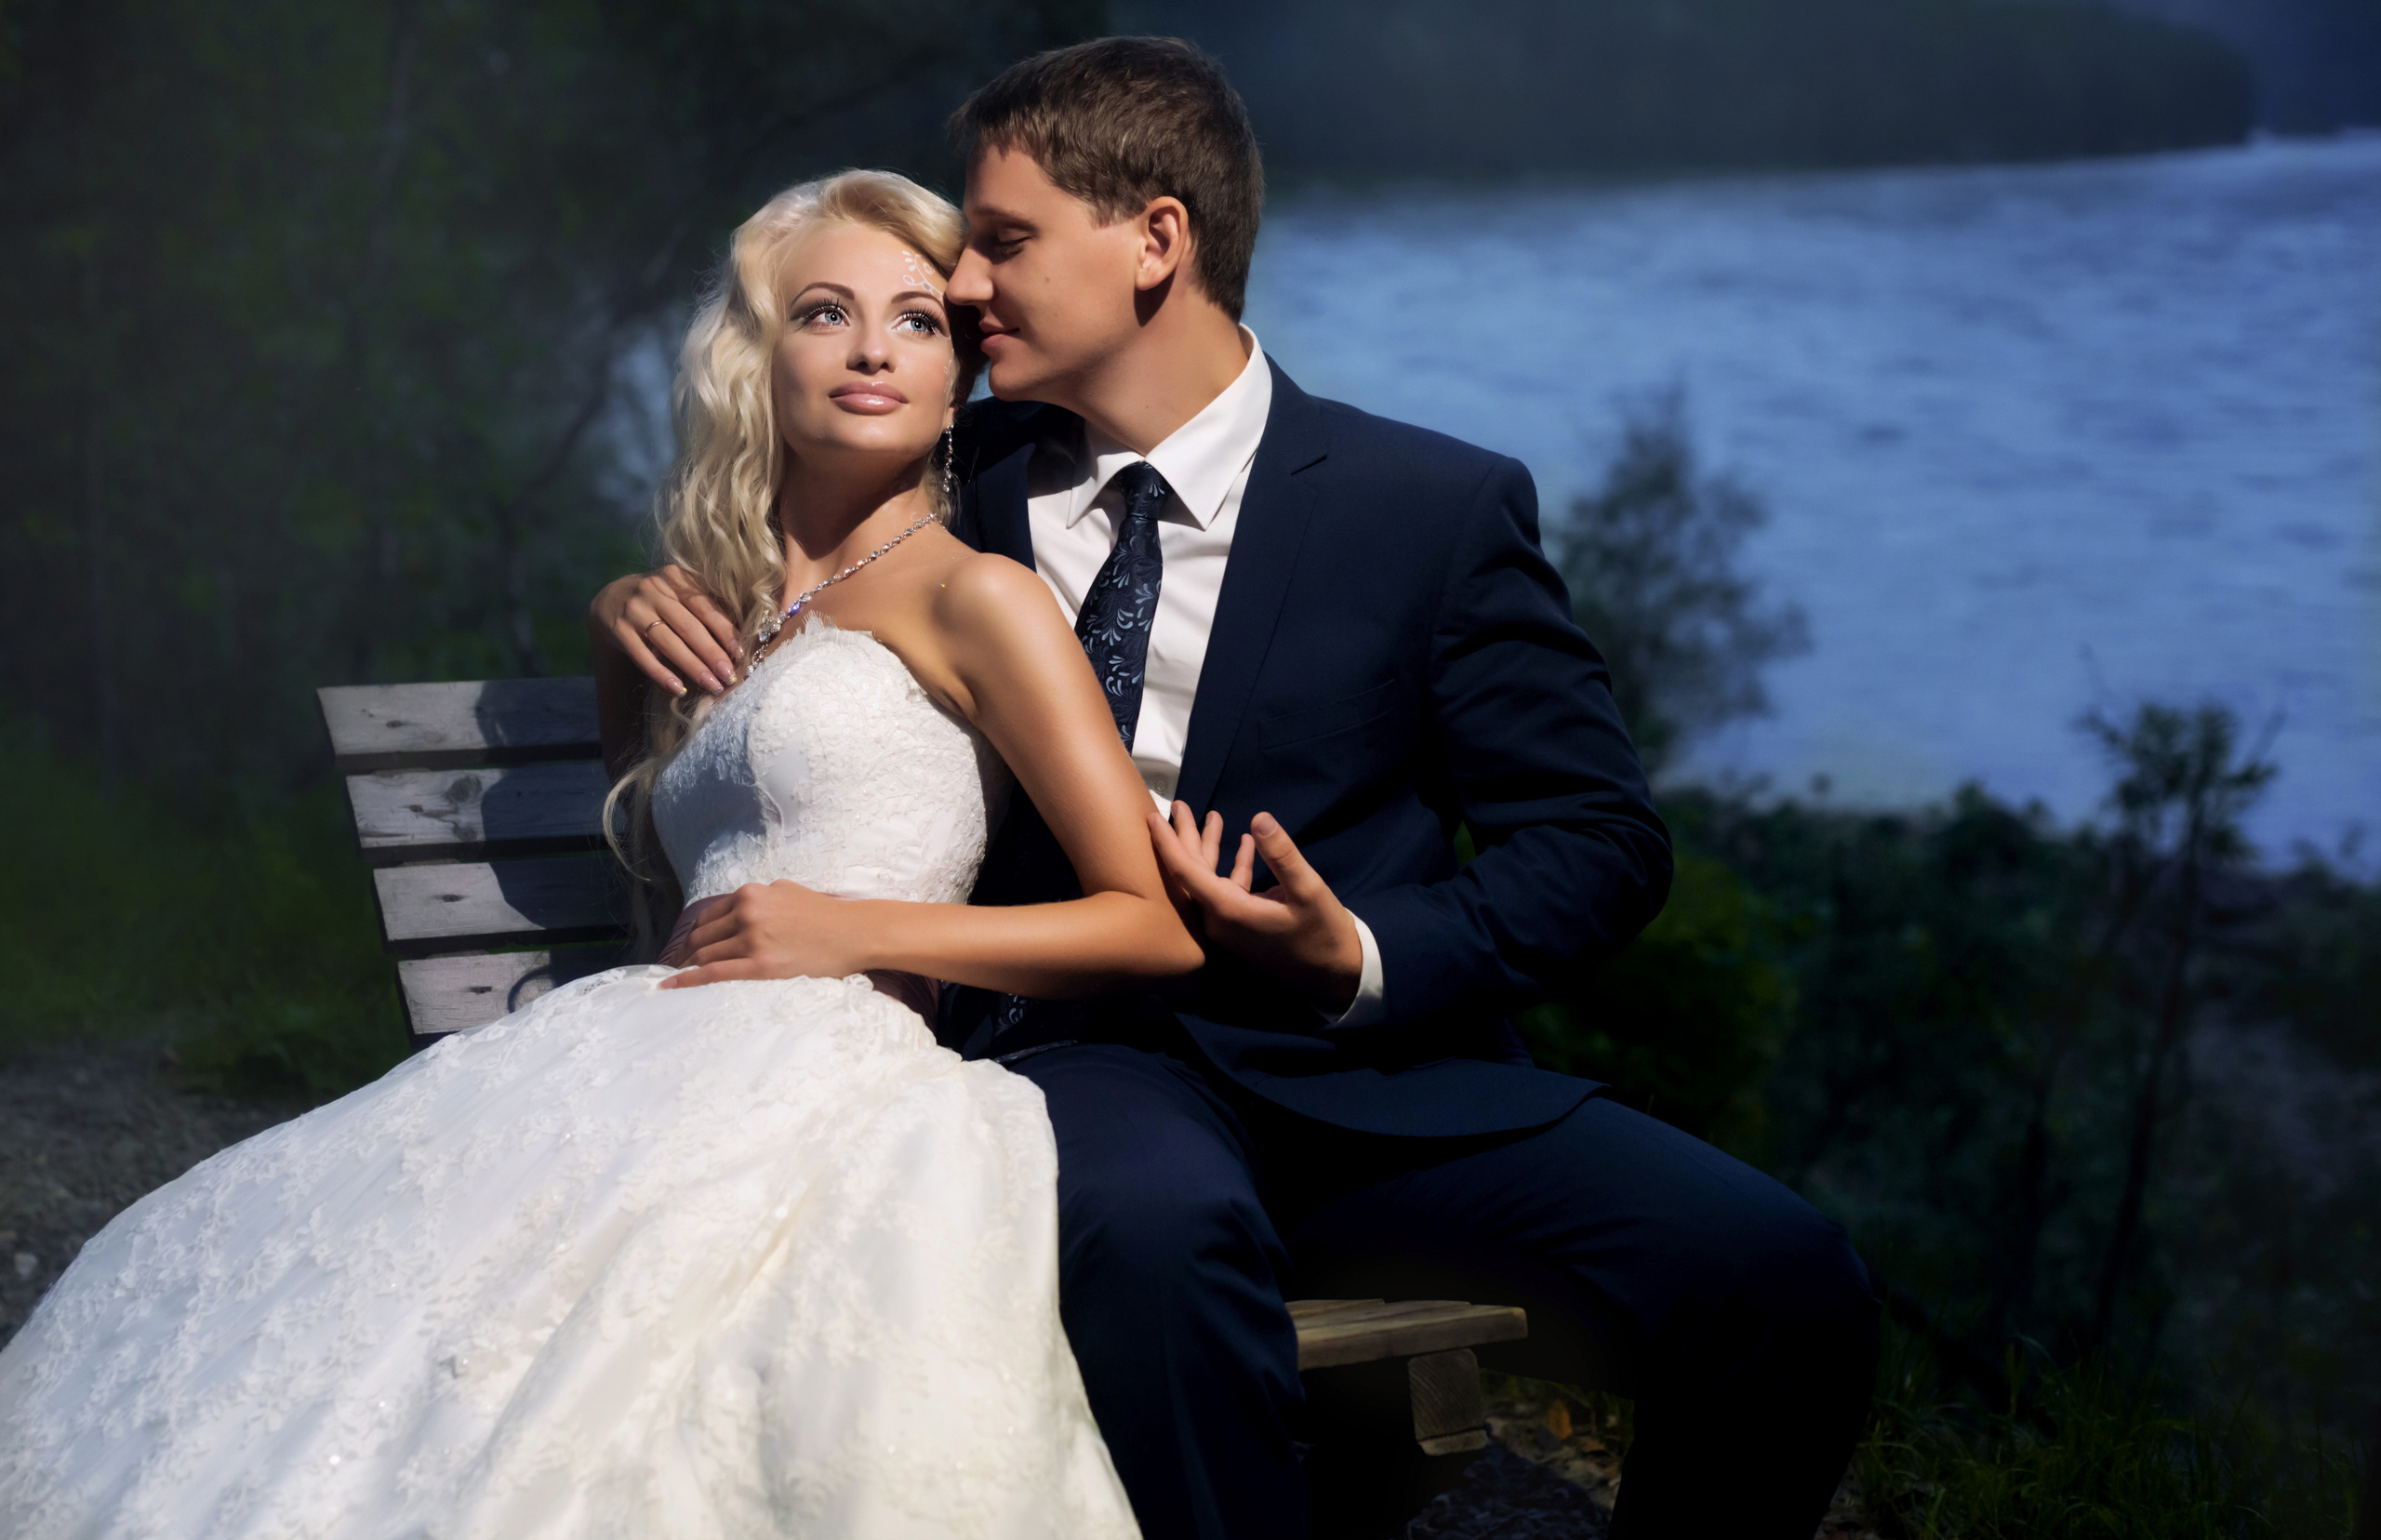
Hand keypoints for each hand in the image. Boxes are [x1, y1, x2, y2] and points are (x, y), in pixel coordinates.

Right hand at [589, 564, 744, 697]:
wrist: (611, 599)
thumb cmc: (660, 600)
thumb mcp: (679, 593)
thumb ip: (704, 608)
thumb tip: (739, 642)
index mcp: (676, 578)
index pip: (706, 607)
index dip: (725, 632)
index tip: (741, 654)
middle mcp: (654, 590)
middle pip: (689, 627)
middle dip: (712, 654)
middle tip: (730, 676)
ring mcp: (634, 610)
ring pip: (669, 643)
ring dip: (693, 667)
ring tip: (712, 686)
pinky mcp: (619, 630)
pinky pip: (643, 657)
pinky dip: (662, 674)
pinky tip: (679, 689)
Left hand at [656, 881, 873, 987]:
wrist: (854, 932)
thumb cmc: (826, 914)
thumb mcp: (788, 892)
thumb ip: (761, 898)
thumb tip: (743, 908)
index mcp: (751, 894)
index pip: (709, 917)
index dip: (695, 935)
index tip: (688, 948)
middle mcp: (747, 913)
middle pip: (702, 937)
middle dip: (686, 953)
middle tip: (679, 968)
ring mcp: (753, 939)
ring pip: (706, 955)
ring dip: (687, 968)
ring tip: (678, 980)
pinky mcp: (761, 965)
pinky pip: (714, 973)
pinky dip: (688, 979)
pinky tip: (670, 985)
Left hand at [1147, 803, 1362, 1012]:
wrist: (1335, 972)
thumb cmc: (1322, 932)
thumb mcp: (1307, 890)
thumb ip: (1281, 854)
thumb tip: (1259, 819)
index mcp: (1229, 911)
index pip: (1186, 873)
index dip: (1167, 844)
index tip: (1151, 818)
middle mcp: (1221, 920)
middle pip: (1193, 873)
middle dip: (1184, 837)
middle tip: (1176, 805)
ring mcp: (1230, 924)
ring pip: (1210, 880)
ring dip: (1211, 848)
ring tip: (1210, 815)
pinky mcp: (1243, 925)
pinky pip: (1229, 889)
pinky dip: (1234, 866)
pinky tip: (1245, 841)